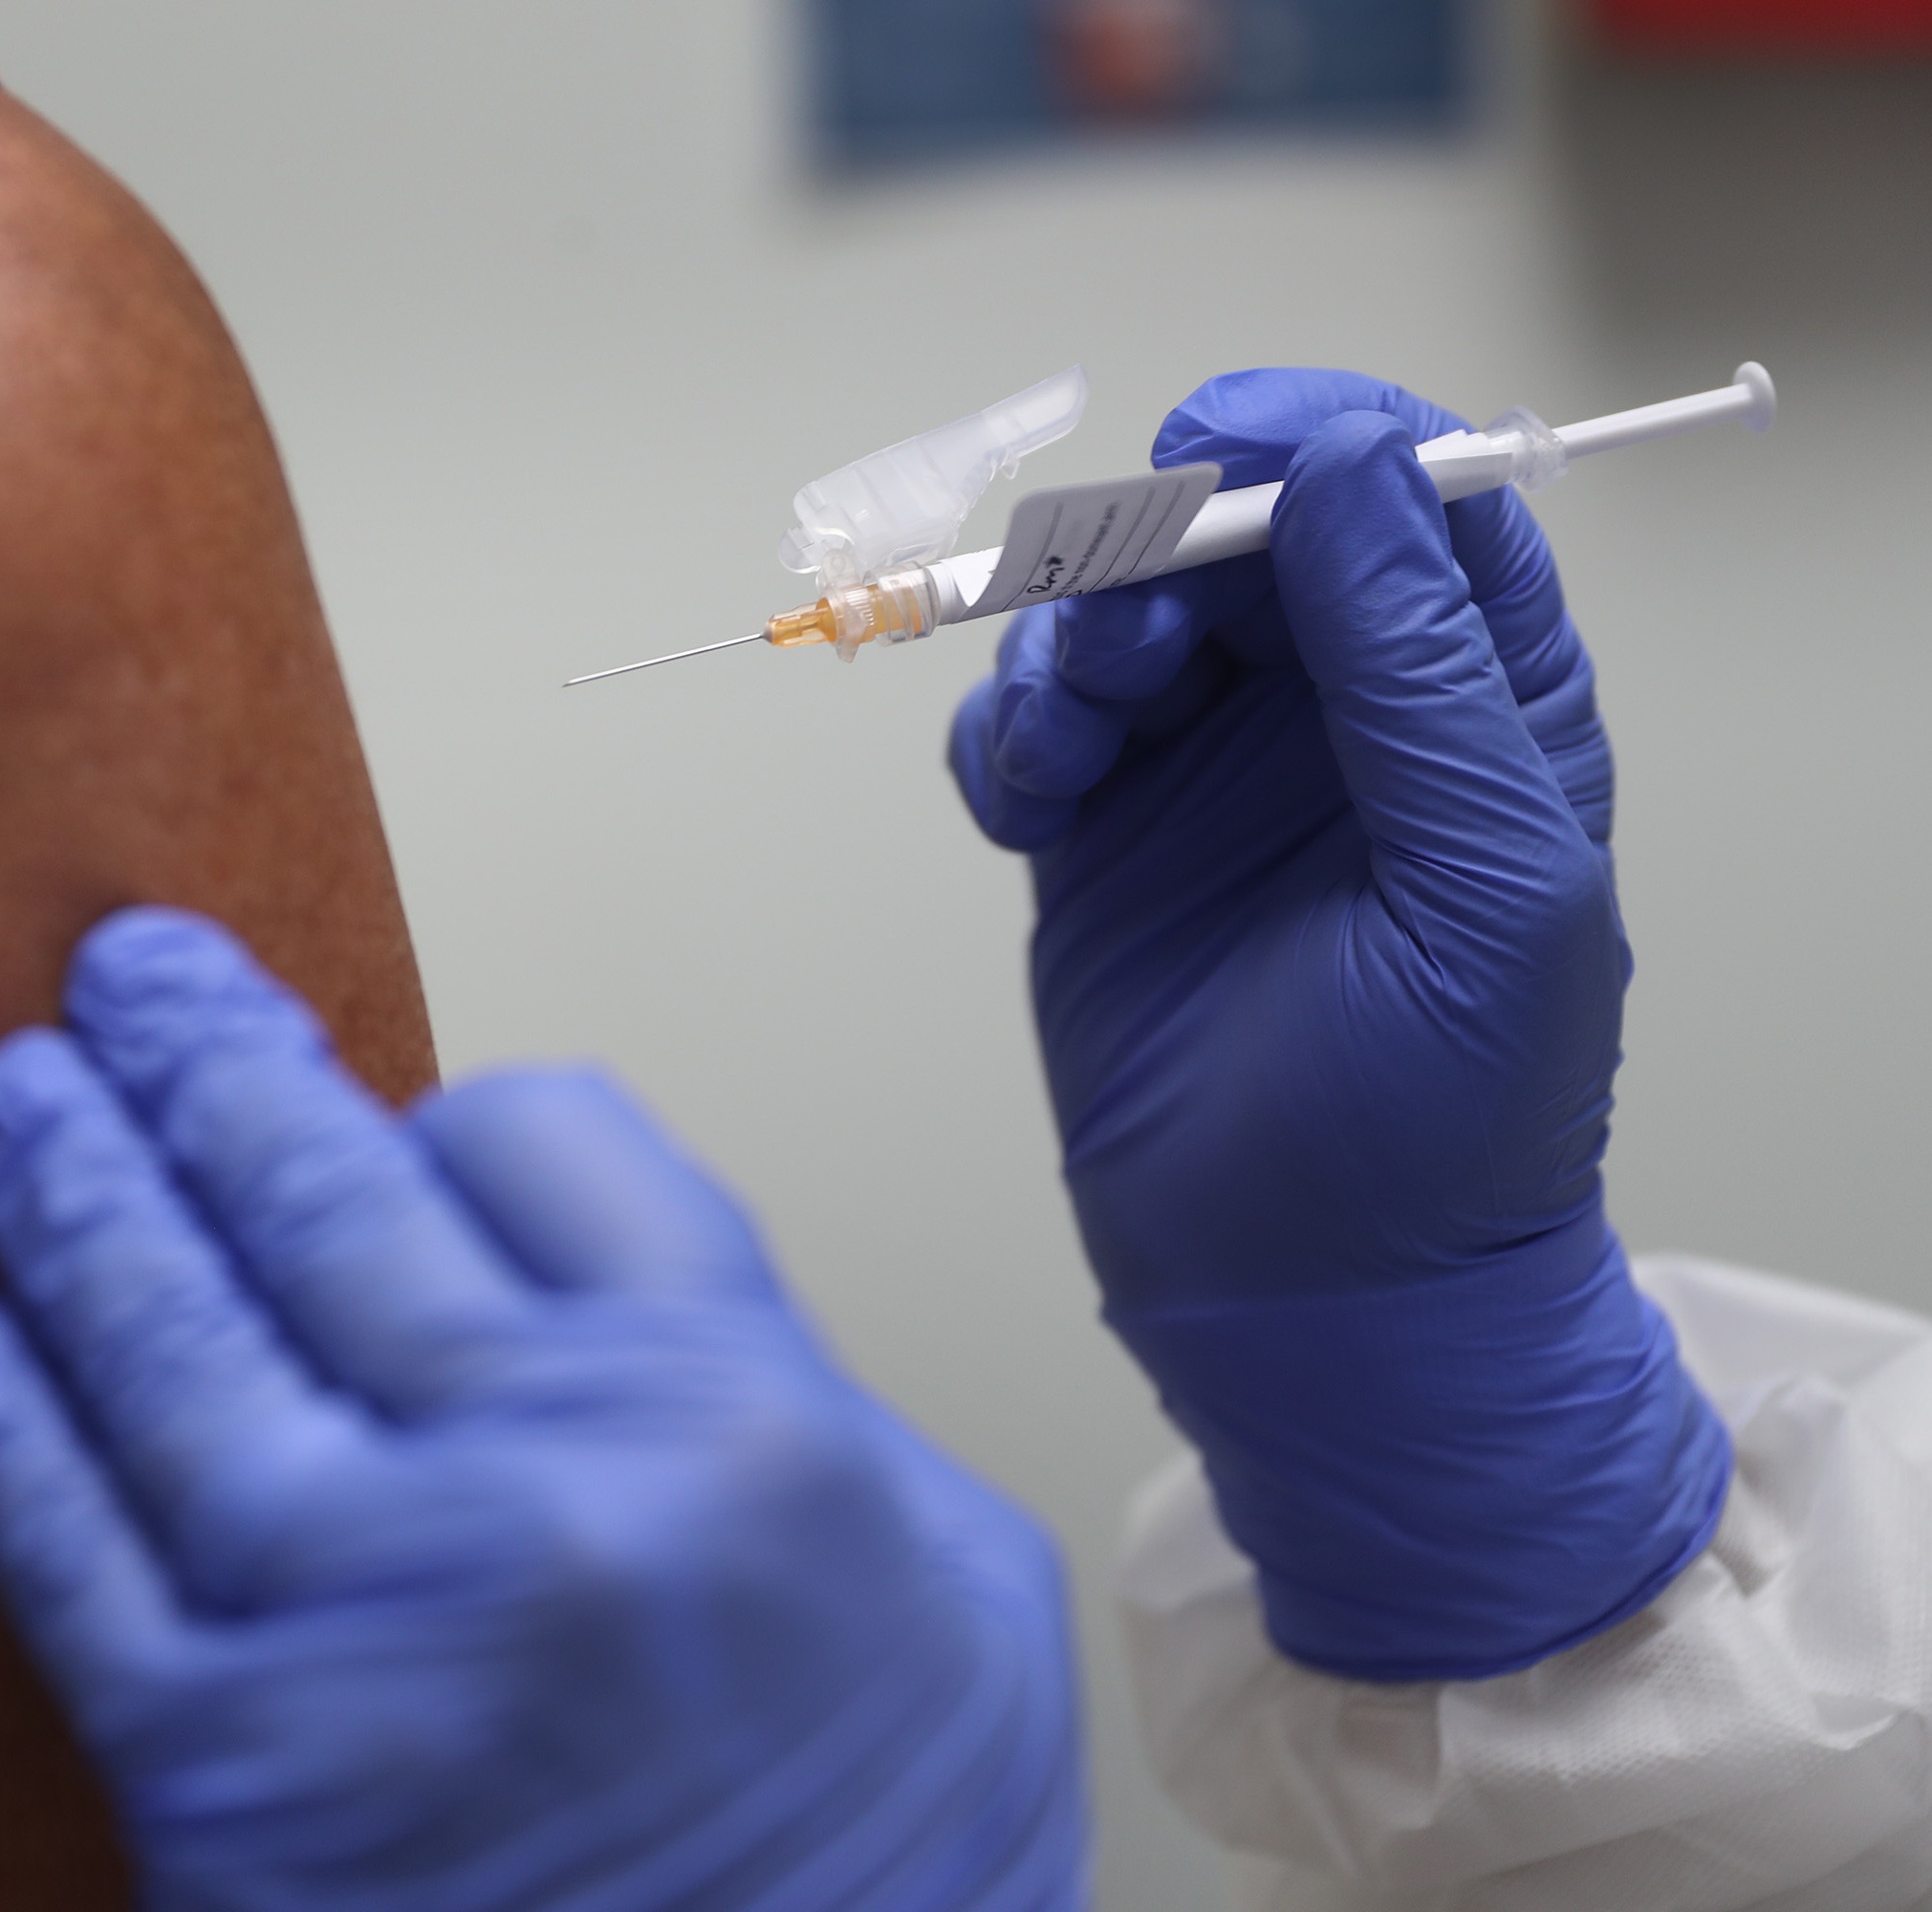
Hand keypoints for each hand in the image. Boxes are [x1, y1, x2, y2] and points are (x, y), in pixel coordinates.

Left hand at [0, 909, 1081, 1911]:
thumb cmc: (881, 1857)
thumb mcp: (947, 1572)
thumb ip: (778, 1377)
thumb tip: (591, 1261)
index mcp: (737, 1413)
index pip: (542, 1139)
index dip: (458, 1108)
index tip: (413, 1117)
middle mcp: (545, 1488)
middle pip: (328, 1197)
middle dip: (211, 1063)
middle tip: (130, 978)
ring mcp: (363, 1625)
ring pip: (170, 1340)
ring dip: (73, 1196)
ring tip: (19, 1097)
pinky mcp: (219, 1770)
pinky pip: (70, 1549)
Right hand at [950, 371, 1730, 1680]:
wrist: (1314, 1307)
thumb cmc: (1446, 1124)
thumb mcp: (1488, 885)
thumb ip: (1425, 670)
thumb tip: (1355, 469)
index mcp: (1472, 702)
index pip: (1406, 496)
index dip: (1315, 441)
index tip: (1221, 446)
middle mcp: (1336, 714)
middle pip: (1230, 533)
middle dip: (1155, 552)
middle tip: (1121, 638)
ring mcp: (1205, 775)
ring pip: (1109, 614)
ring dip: (1066, 643)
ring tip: (1073, 750)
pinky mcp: (1099, 842)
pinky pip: (1027, 725)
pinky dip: (1005, 736)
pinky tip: (1029, 807)